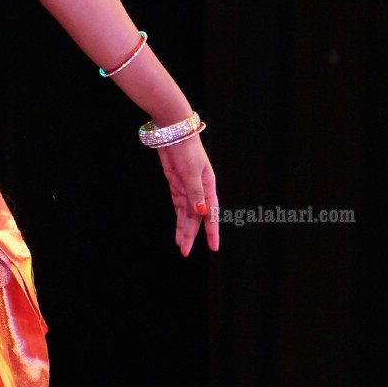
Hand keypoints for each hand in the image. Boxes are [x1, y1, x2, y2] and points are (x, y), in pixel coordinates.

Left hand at [158, 136, 218, 255]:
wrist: (174, 134)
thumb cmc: (187, 150)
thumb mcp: (192, 172)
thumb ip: (196, 193)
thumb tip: (201, 213)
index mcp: (209, 188)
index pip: (211, 214)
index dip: (212, 232)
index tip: (214, 247)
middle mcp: (200, 192)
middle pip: (196, 219)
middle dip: (191, 235)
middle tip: (185, 252)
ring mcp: (188, 190)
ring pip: (187, 216)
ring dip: (184, 231)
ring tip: (181, 247)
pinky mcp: (177, 186)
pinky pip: (179, 208)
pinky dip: (178, 220)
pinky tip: (178, 232)